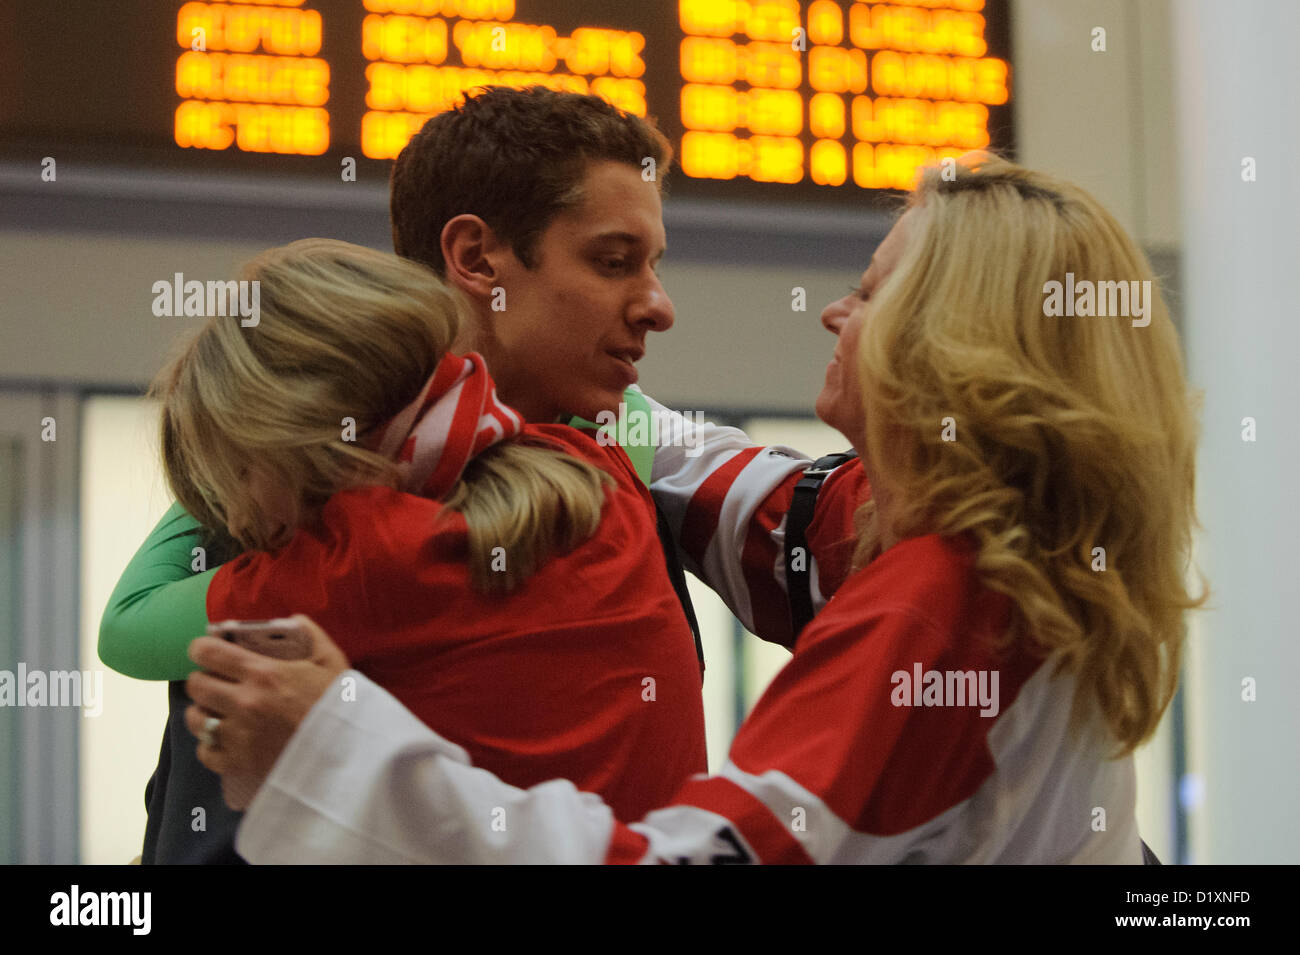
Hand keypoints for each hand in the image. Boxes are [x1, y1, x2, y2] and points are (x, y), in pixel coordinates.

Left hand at [184, 614, 349, 809]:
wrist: (348, 756)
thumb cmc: (340, 706)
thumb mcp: (333, 663)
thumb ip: (312, 635)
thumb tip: (294, 620)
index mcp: (263, 674)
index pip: (209, 653)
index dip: (201, 648)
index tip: (206, 650)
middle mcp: (243, 702)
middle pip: (196, 686)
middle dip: (203, 678)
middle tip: (217, 681)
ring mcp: (237, 736)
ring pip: (195, 719)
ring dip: (203, 710)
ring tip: (217, 710)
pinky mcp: (237, 764)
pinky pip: (205, 752)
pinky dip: (210, 744)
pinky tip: (224, 739)